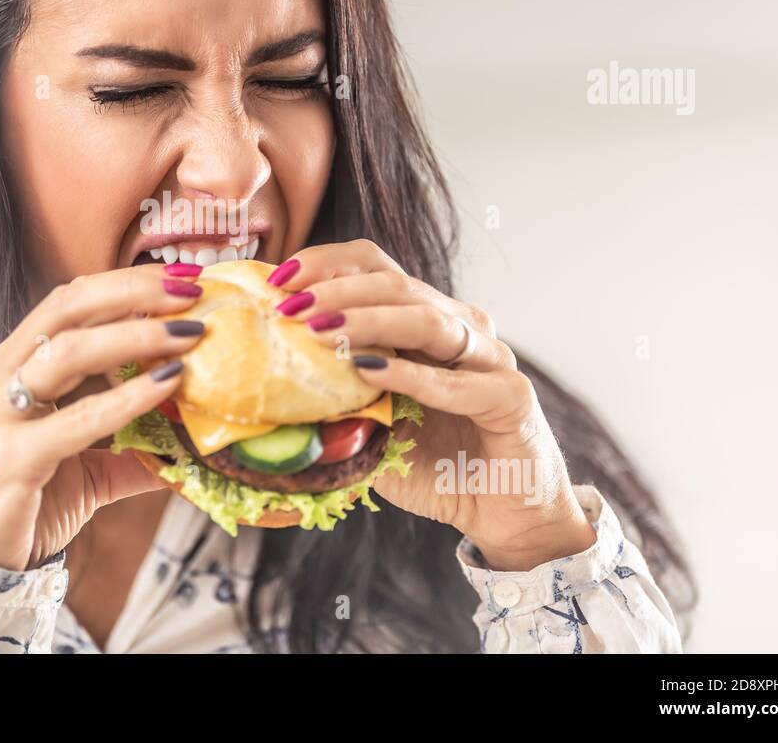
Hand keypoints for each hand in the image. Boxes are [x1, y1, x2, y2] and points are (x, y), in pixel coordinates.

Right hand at [0, 263, 206, 570]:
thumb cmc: (20, 507)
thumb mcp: (84, 470)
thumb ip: (133, 452)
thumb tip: (193, 448)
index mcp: (10, 366)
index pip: (67, 302)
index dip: (123, 283)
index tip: (181, 278)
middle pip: (66, 307)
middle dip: (134, 290)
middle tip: (192, 290)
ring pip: (66, 350)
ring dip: (136, 334)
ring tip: (189, 333)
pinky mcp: (9, 456)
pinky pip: (76, 417)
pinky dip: (126, 397)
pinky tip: (167, 385)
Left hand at [269, 240, 595, 570]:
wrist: (500, 513)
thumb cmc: (433, 465)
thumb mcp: (370, 426)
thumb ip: (333, 400)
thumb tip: (265, 384)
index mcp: (425, 321)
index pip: (376, 268)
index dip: (328, 264)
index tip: (279, 277)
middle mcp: (460, 327)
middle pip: (397, 285)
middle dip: (337, 289)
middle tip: (292, 306)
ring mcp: (491, 357)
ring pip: (427, 320)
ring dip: (368, 321)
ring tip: (320, 330)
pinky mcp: (512, 397)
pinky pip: (459, 382)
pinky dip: (412, 376)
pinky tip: (370, 372)